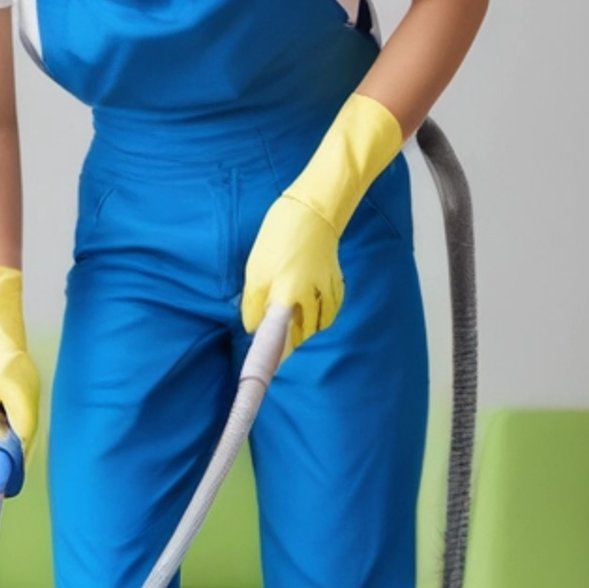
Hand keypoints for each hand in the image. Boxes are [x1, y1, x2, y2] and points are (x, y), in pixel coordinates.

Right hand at [0, 265, 39, 469]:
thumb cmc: (4, 364)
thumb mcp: (21, 390)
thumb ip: (24, 427)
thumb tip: (23, 460)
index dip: (14, 470)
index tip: (22, 451)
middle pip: (7, 468)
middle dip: (22, 449)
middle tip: (19, 414)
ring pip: (11, 459)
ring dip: (21, 440)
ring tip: (13, 409)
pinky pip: (10, 449)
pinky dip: (18, 435)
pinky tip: (11, 413)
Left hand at [239, 92, 404, 358]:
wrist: (315, 209)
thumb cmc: (279, 237)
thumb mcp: (255, 269)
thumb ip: (253, 303)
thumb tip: (252, 329)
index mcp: (286, 296)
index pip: (279, 340)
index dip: (272, 361)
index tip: (263, 378)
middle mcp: (310, 299)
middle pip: (299, 336)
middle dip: (286, 339)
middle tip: (273, 333)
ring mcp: (327, 293)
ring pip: (315, 326)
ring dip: (302, 327)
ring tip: (289, 314)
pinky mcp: (336, 285)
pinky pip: (327, 311)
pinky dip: (318, 314)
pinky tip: (308, 305)